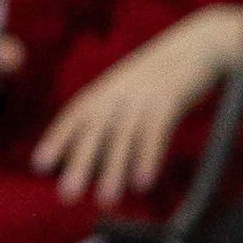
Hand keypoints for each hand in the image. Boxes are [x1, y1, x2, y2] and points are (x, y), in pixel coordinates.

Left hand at [32, 4, 242, 205]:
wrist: (202, 42)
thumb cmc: (166, 71)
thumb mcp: (134, 84)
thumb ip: (116, 108)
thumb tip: (101, 141)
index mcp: (108, 88)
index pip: (75, 113)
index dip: (57, 138)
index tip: (40, 165)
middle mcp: (120, 92)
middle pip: (94, 130)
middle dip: (80, 163)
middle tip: (67, 195)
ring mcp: (144, 95)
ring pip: (123, 136)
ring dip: (113, 169)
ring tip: (106, 201)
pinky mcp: (170, 99)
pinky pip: (155, 132)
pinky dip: (147, 157)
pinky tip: (142, 183)